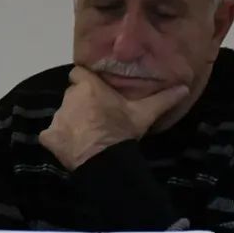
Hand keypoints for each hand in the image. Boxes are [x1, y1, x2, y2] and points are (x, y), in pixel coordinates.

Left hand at [39, 66, 188, 170]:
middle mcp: (69, 98)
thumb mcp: (145, 113)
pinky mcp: (49, 136)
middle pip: (71, 95)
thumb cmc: (123, 130)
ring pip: (62, 114)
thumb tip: (184, 87)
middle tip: (95, 116)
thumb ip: (163, 99)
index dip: (84, 82)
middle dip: (80, 103)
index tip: (94, 91)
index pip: (78, 74)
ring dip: (71, 121)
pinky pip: (50, 135)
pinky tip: (70, 147)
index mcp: (89, 87)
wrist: (105, 158)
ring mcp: (58, 117)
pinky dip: (57, 140)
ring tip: (86, 135)